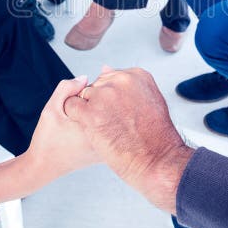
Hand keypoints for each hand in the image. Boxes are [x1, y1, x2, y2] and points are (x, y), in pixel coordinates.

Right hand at [25, 76, 100, 180]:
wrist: (45, 167)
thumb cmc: (46, 138)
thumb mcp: (51, 109)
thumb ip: (67, 89)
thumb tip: (86, 78)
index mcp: (94, 125)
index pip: (101, 96)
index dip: (86, 93)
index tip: (73, 104)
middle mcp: (106, 137)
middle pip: (110, 107)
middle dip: (95, 103)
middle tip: (74, 119)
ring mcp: (108, 147)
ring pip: (111, 120)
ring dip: (100, 115)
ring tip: (76, 127)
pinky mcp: (107, 152)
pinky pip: (110, 131)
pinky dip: (101, 126)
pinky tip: (81, 133)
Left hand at [63, 67, 193, 213]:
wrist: (156, 160)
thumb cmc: (156, 137)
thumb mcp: (151, 101)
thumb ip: (128, 84)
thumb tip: (104, 68)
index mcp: (137, 76)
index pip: (110, 77)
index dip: (111, 97)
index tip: (118, 111)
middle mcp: (120, 81)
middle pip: (97, 85)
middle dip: (99, 103)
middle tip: (111, 122)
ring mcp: (105, 96)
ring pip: (83, 95)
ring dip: (88, 110)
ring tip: (103, 128)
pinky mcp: (91, 113)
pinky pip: (71, 105)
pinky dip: (75, 116)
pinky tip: (88, 128)